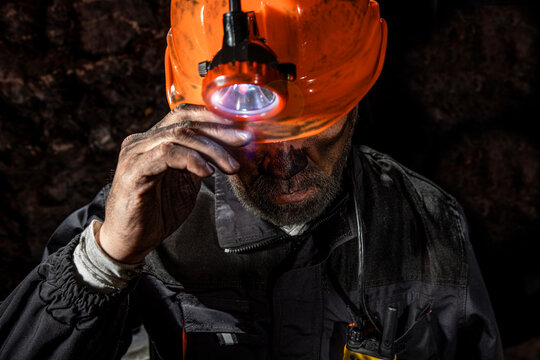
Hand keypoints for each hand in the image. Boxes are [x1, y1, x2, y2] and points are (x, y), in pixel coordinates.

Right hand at [97, 105, 251, 262]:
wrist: (130, 241)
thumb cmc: (157, 212)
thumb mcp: (186, 182)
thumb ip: (200, 162)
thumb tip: (228, 149)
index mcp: (153, 140)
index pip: (184, 115)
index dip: (214, 117)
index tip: (240, 128)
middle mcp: (141, 142)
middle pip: (185, 122)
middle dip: (220, 130)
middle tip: (244, 140)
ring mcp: (135, 154)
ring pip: (179, 136)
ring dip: (211, 149)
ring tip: (231, 165)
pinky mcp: (134, 171)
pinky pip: (166, 155)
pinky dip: (191, 160)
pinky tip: (208, 172)